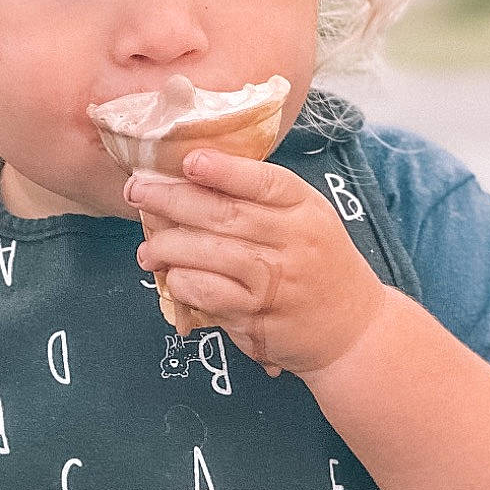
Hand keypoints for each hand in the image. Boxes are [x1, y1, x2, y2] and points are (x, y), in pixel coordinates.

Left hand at [127, 147, 389, 377]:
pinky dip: (185, 284)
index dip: (224, 170)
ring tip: (146, 249)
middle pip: (226, 214)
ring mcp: (275, 282)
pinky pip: (212, 295)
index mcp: (305, 209)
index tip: (188, 161)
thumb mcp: (308, 218)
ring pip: (213, 255)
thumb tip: (194, 178)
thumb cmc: (319, 264)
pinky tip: (172, 278)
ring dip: (169, 247)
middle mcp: (293, 242)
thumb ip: (264, 198)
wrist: (352, 329)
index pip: (265, 182)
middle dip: (172, 200)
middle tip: (136, 192)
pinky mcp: (259, 317)